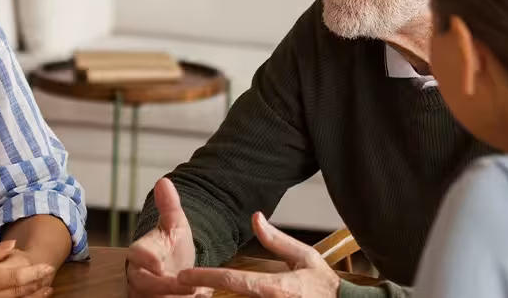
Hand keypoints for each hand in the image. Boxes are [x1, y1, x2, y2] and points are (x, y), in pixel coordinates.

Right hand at [127, 178, 206, 296]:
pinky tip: (197, 297)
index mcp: (140, 252)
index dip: (146, 259)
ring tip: (199, 293)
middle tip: (192, 288)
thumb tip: (164, 181)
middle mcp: (137, 275)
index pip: (136, 254)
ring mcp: (143, 293)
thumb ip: (170, 205)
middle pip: (145, 284)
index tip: (159, 263)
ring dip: (178, 297)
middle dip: (168, 287)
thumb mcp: (176, 225)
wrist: (175, 268)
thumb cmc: (173, 246)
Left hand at [176, 212, 338, 297]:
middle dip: (205, 297)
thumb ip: (276, 240)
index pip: (230, 279)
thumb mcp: (305, 257)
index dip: (203, 276)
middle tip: (183, 292)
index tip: (183, 275)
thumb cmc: (325, 286)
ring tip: (197, 297)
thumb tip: (256, 218)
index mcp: (273, 288)